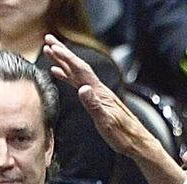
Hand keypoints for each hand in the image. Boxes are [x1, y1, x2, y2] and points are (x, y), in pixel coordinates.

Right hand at [43, 34, 156, 158]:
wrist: (137, 142)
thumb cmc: (124, 135)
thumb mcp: (107, 122)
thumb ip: (94, 105)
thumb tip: (83, 88)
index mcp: (100, 93)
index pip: (81, 70)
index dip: (66, 57)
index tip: (53, 46)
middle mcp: (99, 90)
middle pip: (78, 67)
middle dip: (63, 52)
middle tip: (48, 39)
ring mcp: (99, 95)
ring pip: (77, 74)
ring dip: (63, 62)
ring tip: (50, 52)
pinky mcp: (98, 101)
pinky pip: (79, 84)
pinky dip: (68, 77)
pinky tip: (61, 75)